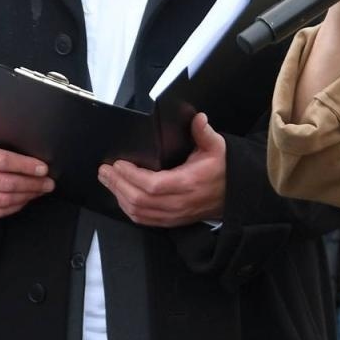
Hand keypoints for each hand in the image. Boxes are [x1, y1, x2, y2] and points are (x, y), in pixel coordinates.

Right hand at [0, 130, 52, 218]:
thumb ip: (4, 143)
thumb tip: (35, 152)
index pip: (5, 161)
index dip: (27, 166)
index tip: (44, 169)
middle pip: (8, 183)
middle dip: (33, 184)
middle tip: (48, 183)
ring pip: (5, 200)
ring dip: (27, 196)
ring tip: (40, 191)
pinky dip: (16, 206)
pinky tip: (25, 199)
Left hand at [98, 113, 224, 226]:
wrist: (234, 194)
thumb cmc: (223, 170)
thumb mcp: (218, 147)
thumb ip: (204, 132)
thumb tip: (198, 118)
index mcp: (188, 183)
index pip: (152, 185)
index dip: (131, 176)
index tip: (118, 164)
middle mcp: (179, 203)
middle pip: (139, 200)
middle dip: (118, 185)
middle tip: (104, 170)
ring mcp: (174, 215)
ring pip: (139, 212)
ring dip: (119, 196)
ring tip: (108, 180)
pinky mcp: (172, 221)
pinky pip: (145, 220)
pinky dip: (128, 209)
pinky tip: (120, 196)